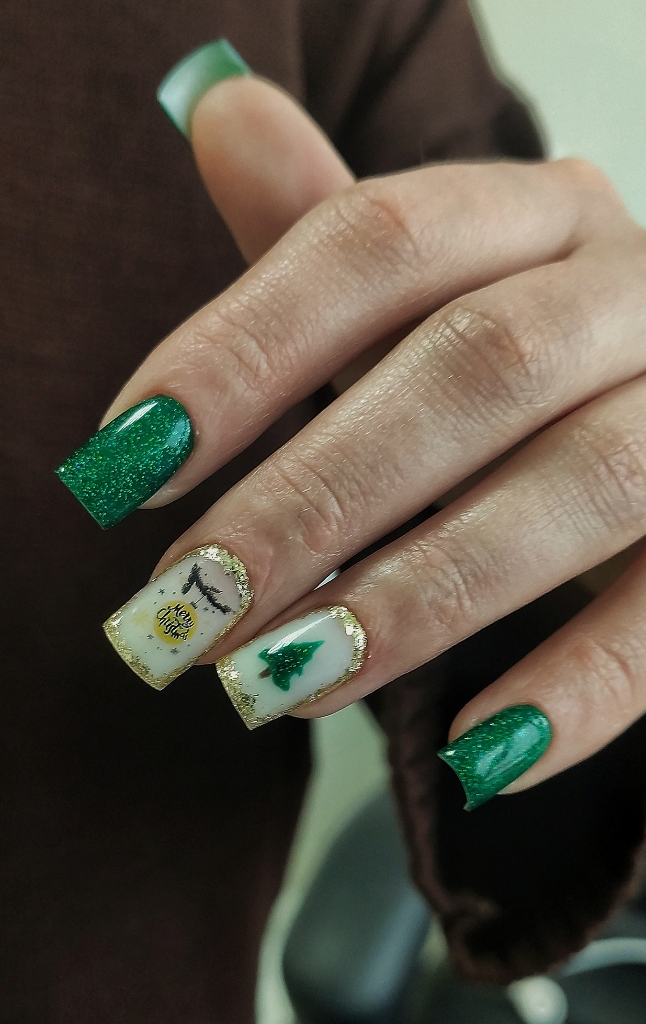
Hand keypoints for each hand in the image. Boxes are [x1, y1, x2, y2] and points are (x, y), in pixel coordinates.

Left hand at [88, 75, 645, 806]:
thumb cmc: (515, 363)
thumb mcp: (428, 295)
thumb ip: (327, 229)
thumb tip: (213, 112)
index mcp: (539, 216)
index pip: (381, 239)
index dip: (244, 345)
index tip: (129, 458)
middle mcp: (633, 292)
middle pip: (471, 368)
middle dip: (312, 497)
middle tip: (188, 605)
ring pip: (576, 487)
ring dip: (418, 596)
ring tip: (283, 681)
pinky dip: (577, 690)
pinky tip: (475, 762)